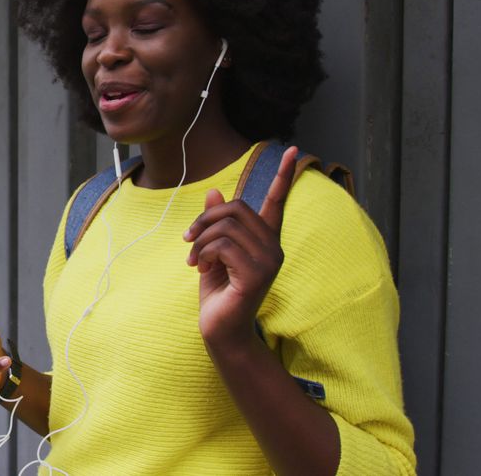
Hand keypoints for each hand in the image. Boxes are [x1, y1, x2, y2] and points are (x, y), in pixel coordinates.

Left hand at [184, 146, 298, 347]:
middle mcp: (273, 247)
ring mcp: (268, 261)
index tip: (291, 149)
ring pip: (225, 226)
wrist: (219, 330)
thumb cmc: (217, 292)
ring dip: (200, 240)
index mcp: (265, 240)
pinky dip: (203, 253)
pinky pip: (222, 246)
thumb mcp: (212, 252)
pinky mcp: (256, 275)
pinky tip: (201, 269)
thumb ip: (215, 224)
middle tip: (189, 241)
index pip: (276, 201)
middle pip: (235, 208)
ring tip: (195, 260)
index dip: (282, 175)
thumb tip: (214, 192)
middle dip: (204, 220)